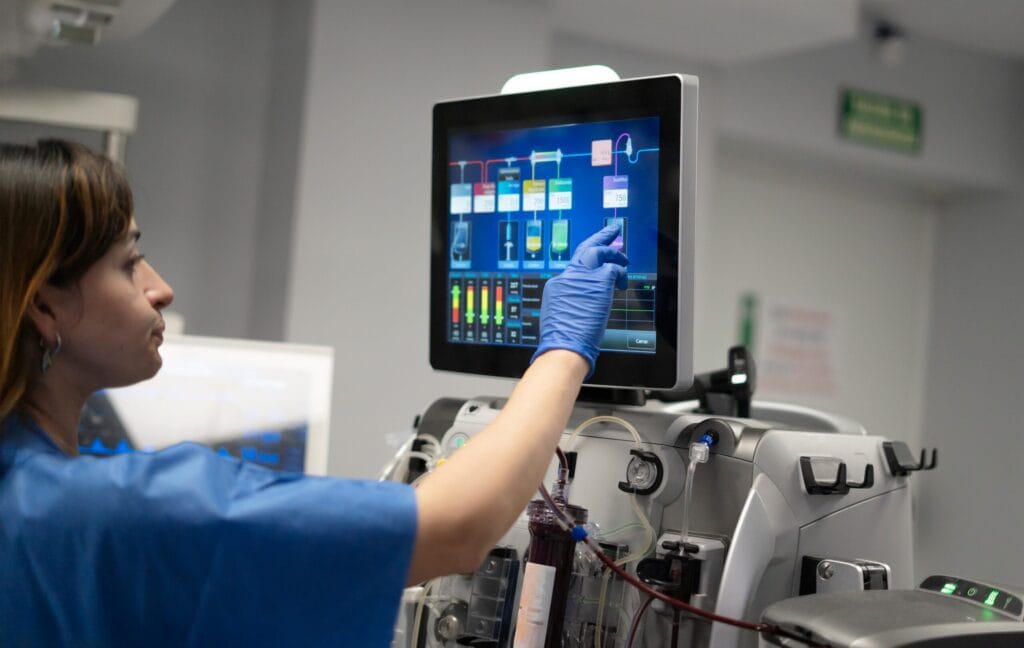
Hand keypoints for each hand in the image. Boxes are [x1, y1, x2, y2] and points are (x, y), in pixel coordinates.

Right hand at [530, 224, 628, 375]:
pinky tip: (622, 284)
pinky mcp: (598, 281)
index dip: (586, 268)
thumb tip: (579, 309)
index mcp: (556, 286)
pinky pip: (613, 269)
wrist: (562, 347)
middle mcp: (567, 277)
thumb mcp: (557, 318)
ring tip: (624, 259)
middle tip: (611, 231)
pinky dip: (620, 273)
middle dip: (599, 239)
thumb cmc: (561, 342)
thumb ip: (568, 306)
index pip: (573, 271)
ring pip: (599, 253)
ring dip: (614, 254)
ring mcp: (582, 277)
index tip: (593, 265)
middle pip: (584, 250)